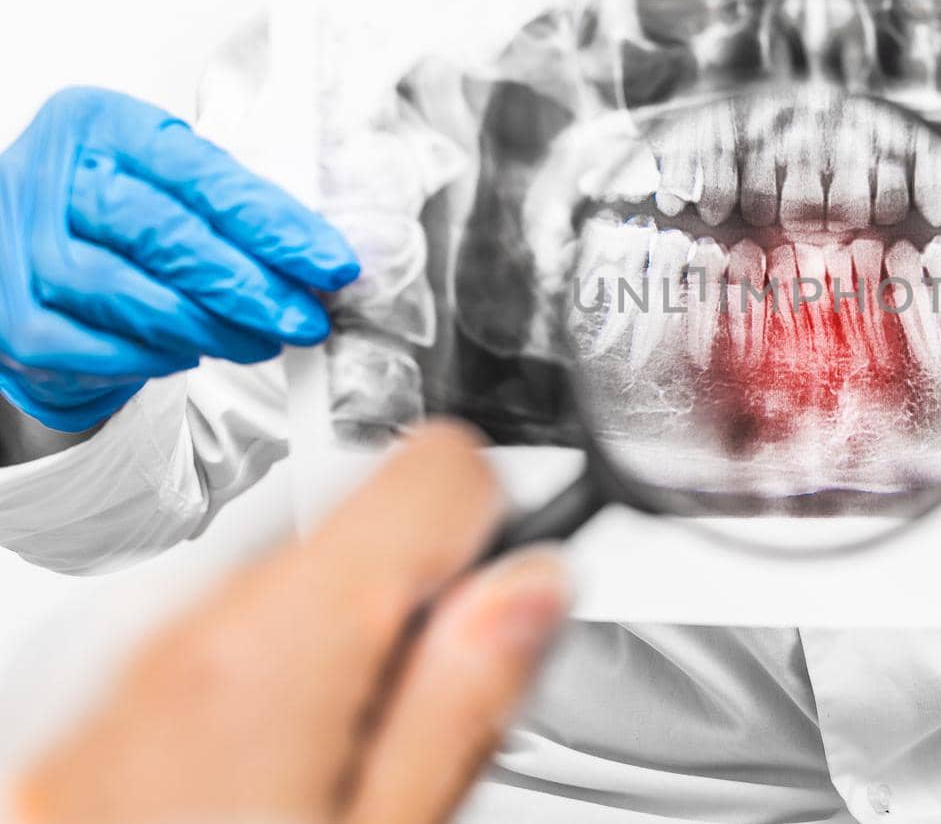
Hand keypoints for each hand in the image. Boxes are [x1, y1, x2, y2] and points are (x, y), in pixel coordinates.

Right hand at [0, 87, 359, 431]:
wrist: (22, 261)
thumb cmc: (114, 215)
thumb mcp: (164, 178)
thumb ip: (231, 199)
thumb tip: (318, 251)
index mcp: (97, 124)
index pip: (200, 173)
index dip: (272, 222)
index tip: (332, 263)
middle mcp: (44, 176)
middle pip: (164, 233)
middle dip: (250, 284)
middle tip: (307, 318)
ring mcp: (17, 248)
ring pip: (132, 295)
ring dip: (214, 328)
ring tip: (265, 340)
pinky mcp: (13, 318)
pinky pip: (102, 346)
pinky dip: (159, 355)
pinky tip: (197, 352)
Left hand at [10, 423, 568, 823]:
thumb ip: (465, 700)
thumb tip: (532, 591)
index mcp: (276, 646)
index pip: (436, 469)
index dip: (494, 530)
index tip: (501, 605)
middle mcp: (182, 624)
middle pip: (359, 528)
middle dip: (409, 607)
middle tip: (411, 736)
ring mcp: (124, 660)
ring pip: (290, 585)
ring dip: (336, 652)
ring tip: (330, 778)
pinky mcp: (92, 701)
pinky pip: (217, 642)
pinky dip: (264, 685)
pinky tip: (262, 787)